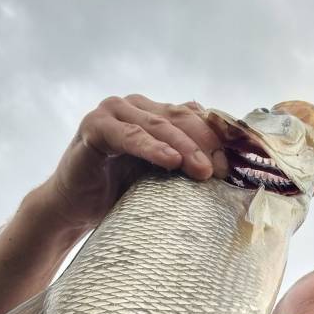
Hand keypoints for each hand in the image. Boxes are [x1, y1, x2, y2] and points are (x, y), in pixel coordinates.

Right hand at [43, 94, 229, 228]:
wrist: (74, 208)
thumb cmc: (118, 193)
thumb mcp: (161, 177)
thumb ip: (186, 163)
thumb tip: (228, 166)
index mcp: (155, 113)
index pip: (195, 117)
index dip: (218, 138)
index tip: (239, 164)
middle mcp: (136, 105)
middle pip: (182, 119)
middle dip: (206, 143)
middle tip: (225, 170)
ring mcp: (113, 112)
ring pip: (159, 126)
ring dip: (185, 147)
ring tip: (204, 169)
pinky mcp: (94, 127)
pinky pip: (129, 136)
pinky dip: (151, 148)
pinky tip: (170, 161)